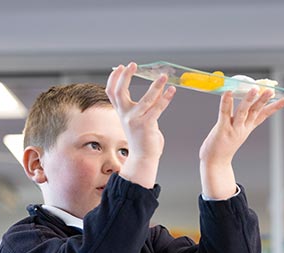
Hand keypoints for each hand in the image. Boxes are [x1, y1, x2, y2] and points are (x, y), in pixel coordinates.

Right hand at [105, 62, 175, 187]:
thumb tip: (156, 90)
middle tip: (133, 64)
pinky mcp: (146, 125)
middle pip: (119, 92)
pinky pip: (157, 109)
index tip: (120, 67)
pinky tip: (171, 90)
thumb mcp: (138, 119)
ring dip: (156, 86)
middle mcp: (125, 115)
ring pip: (146, 99)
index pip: (111, 92)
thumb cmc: (143, 138)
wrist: (143, 157)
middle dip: (125, 76)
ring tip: (164, 76)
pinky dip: (165, 98)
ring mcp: (135, 120)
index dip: (114, 78)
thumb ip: (142, 106)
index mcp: (121, 112)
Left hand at [199, 88, 283, 198]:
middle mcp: (242, 127)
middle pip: (255, 111)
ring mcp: (233, 128)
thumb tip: (242, 107)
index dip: (274, 107)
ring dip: (249, 100)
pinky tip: (228, 92)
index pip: (263, 115)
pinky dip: (226, 102)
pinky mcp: (222, 129)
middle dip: (263, 100)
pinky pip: (224, 113)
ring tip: (254, 89)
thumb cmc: (223, 146)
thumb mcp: (236, 132)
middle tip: (271, 90)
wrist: (215, 163)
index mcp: (247, 127)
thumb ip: (239, 120)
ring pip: (243, 111)